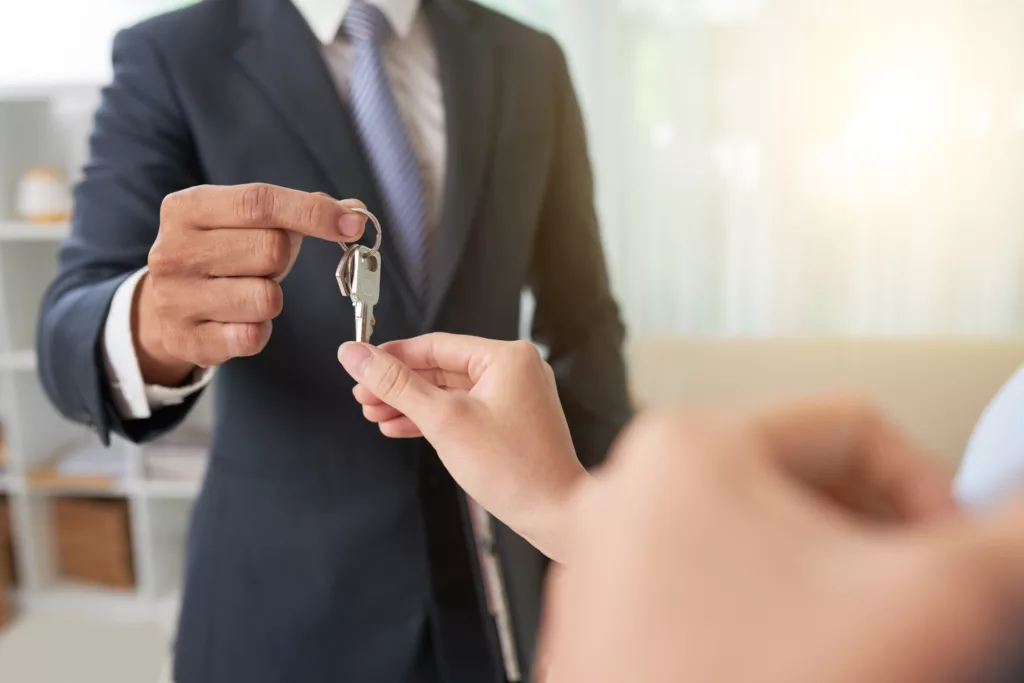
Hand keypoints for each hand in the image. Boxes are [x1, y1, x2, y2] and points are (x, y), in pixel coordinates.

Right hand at [138, 183, 365, 384]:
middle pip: (270, 249)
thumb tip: (355, 211)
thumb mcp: (246, 223)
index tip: (352, 225)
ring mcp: (174, 298)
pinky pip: (253, 337)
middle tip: (266, 265)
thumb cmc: (222, 256)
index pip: (259, 201)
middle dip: (284, 259)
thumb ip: (299, 211)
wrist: (165, 308)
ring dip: (272, 297)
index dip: (312, 212)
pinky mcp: (186, 340)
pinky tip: (240, 321)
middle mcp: (173, 250)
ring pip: (266, 298)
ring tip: (248, 291)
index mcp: (187, 208)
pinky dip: (259, 331)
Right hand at [338, 334, 586, 561]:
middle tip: (363, 395)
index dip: (393, 356)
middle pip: (440, 368)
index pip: (436, 345)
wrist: (555, 514)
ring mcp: (515, 397)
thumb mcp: (443, 420)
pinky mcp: (510, 422)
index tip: (360, 363)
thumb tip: (356, 355)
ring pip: (449, 392)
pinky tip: (401, 427)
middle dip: (398, 385)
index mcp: (507, 357)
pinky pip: (463, 411)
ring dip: (411, 404)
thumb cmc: (514, 469)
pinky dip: (433, 419)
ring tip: (375, 414)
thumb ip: (396, 385)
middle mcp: (515, 370)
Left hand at [540, 401, 1023, 682]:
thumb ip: (1007, 540)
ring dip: (826, 581)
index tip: (956, 559)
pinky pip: (707, 584)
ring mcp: (605, 553)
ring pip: (756, 537)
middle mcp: (629, 485)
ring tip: (855, 643)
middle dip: (874, 541)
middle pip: (800, 481)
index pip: (851, 427)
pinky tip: (798, 660)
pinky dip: (768, 612)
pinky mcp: (601, 614)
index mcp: (689, 445)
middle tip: (911, 609)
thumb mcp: (924, 605)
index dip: (931, 489)